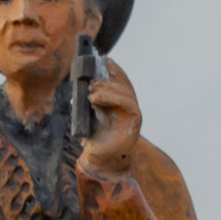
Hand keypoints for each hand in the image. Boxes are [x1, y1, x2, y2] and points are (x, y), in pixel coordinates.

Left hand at [77, 60, 141, 178]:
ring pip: (125, 93)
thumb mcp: (88, 115)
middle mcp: (128, 106)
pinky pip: (128, 104)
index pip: (120, 80)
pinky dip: (112, 98)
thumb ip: (90, 101)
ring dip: (107, 88)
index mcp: (119, 103)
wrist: (100, 161)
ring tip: (91, 90)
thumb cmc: (94, 139)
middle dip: (109, 77)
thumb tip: (85, 84)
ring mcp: (133, 113)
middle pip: (124, 84)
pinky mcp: (135, 121)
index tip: (103, 58)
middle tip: (92, 75)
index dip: (114, 68)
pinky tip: (96, 99)